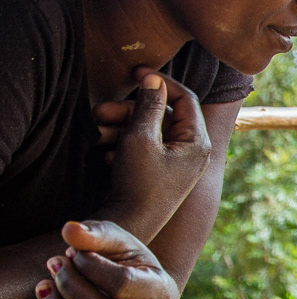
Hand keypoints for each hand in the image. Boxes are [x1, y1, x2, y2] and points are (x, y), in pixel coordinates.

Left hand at [34, 221, 179, 298]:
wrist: (145, 297)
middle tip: (55, 263)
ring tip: (45, 285)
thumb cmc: (130, 264)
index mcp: (159, 292)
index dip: (90, 266)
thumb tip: (68, 230)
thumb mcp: (121, 243)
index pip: (121, 283)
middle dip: (69, 286)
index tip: (75, 253)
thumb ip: (98, 234)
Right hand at [93, 69, 210, 236]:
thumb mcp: (140, 138)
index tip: (135, 73)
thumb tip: (153, 80)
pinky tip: (105, 154)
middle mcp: (192, 152)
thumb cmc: (137, 183)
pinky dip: (121, 144)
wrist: (127, 225)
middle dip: (128, 110)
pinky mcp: (158, 172)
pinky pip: (142, 148)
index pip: (185, 99)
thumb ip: (148, 105)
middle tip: (99, 111)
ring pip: (148, 130)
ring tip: (96, 132)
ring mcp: (176, 163)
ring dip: (119, 126)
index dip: (160, 82)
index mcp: (198, 143)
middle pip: (162, 114)